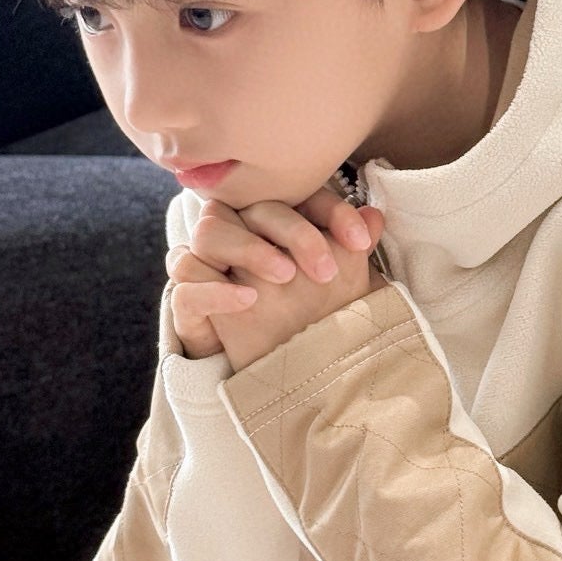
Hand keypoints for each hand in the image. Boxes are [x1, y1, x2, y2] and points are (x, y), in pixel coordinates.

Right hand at [167, 182, 388, 365]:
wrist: (274, 365)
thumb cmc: (308, 314)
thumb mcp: (336, 284)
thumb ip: (351, 249)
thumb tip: (375, 217)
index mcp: (275, 219)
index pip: (296, 195)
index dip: (330, 211)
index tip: (360, 240)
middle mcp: (237, 230)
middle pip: (253, 208)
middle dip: (295, 233)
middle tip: (325, 270)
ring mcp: (207, 262)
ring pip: (210, 231)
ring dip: (250, 249)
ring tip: (285, 275)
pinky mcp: (189, 297)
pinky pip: (186, 279)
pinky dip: (216, 288)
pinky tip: (248, 299)